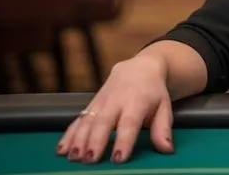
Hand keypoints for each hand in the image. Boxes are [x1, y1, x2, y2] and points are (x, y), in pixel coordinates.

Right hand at [56, 54, 174, 162]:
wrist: (139, 68)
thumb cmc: (153, 92)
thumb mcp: (164, 106)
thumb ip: (163, 128)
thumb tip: (167, 149)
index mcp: (137, 102)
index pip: (129, 122)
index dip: (123, 140)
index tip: (119, 157)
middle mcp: (117, 101)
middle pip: (104, 121)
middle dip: (95, 140)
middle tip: (90, 159)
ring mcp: (101, 102)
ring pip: (88, 120)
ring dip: (79, 139)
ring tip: (74, 157)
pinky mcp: (91, 104)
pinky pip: (77, 119)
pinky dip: (68, 134)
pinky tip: (61, 149)